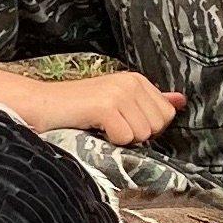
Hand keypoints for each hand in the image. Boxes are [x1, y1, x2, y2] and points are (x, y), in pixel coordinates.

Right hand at [29, 68, 185, 146]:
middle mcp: (131, 82)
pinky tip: (94, 128)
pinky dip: (109, 142)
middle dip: (136, 134)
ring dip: (121, 139)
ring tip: (101, 127)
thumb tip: (180, 101)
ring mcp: (119, 93)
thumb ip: (150, 102)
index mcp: (137, 80)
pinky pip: (126, 138)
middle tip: (110, 126)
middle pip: (158, 126)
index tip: (121, 122)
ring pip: (143, 135)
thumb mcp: (118, 102)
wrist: (42, 107)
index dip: (145, 127)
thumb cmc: (78, 110)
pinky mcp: (106, 106)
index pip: (167, 115)